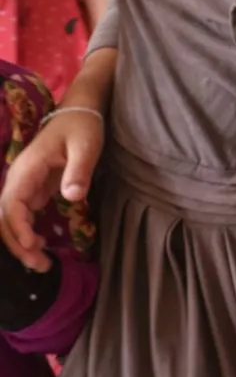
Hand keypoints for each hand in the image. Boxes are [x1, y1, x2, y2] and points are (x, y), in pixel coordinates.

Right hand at [1, 110, 102, 271]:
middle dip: (17, 243)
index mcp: (26, 170)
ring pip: (11, 218)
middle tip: (40, 265)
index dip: (18, 228)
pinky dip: (26, 232)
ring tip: (40, 263)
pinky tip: (40, 246)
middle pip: (6, 217)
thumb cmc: (82, 127)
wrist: (79, 111)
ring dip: (20, 241)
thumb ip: (79, 171)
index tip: (33, 246)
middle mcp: (19, 179)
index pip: (12, 205)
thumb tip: (71, 197)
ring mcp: (24, 184)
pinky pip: (22, 215)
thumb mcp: (86, 146)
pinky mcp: (34, 188)